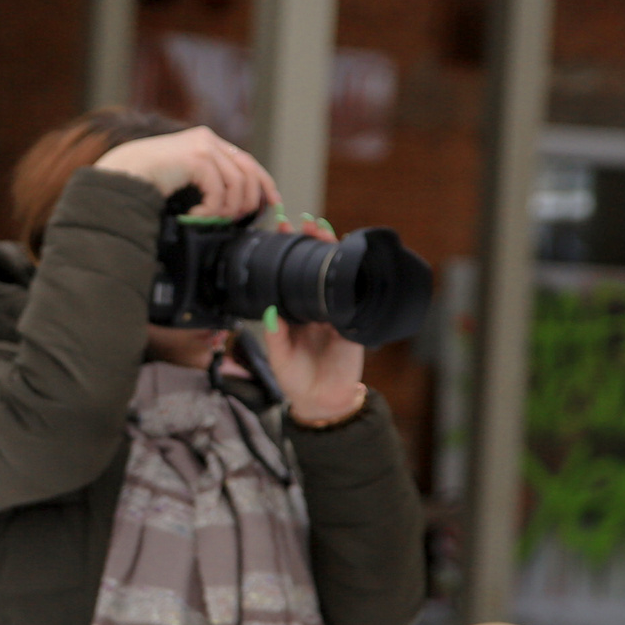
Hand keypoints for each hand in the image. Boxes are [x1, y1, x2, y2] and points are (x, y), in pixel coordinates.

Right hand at [95, 126, 276, 220]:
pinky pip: (218, 191)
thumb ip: (207, 179)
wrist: (121, 174)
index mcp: (207, 141)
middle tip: (235, 219)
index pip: (247, 161)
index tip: (272, 203)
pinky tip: (194, 215)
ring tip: (208, 218)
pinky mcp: (197, 157)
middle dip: (249, 201)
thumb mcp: (184, 177)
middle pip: (248, 172)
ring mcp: (203, 145)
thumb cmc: (146, 180)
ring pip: (236, 184)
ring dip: (226, 209)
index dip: (264, 183)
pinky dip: (210, 210)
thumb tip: (234, 201)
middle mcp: (208, 139)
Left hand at [262, 215, 366, 423]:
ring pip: (335, 276)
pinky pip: (353, 296)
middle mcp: (315, 308)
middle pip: (316, 268)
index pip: (291, 275)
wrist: (323, 401)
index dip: (288, 254)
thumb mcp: (279, 357)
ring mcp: (335, 313)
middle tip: (306, 223)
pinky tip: (349, 258)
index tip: (280, 230)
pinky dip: (352, 277)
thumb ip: (275, 336)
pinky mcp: (352, 323)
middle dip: (313, 243)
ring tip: (323, 231)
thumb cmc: (297, 379)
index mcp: (296, 312)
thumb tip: (270, 312)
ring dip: (332, 252)